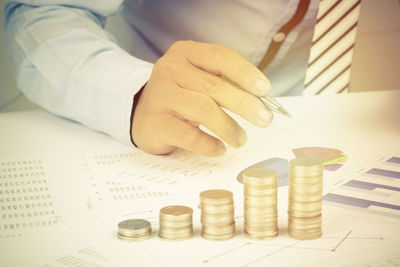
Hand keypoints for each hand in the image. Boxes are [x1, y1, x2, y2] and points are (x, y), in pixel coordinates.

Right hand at [131, 40, 272, 156]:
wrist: (142, 115)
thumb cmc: (180, 96)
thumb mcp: (198, 80)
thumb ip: (224, 84)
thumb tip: (261, 102)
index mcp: (185, 53)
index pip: (221, 57)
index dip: (246, 73)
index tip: (265, 90)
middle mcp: (170, 70)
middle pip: (215, 86)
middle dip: (245, 104)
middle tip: (265, 120)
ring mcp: (161, 96)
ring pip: (204, 110)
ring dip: (229, 127)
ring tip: (241, 139)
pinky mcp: (156, 123)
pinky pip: (189, 136)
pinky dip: (209, 144)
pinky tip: (219, 148)